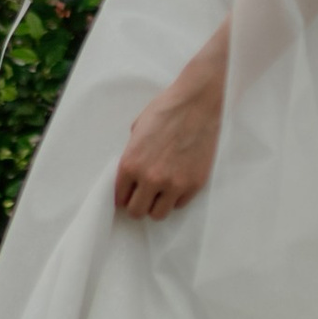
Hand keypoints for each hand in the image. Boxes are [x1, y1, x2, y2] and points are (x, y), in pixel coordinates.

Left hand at [115, 49, 223, 219]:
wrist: (197, 103)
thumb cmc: (166, 110)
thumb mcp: (137, 129)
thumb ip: (132, 153)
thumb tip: (132, 170)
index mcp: (131, 164)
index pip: (119, 198)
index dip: (124, 196)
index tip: (129, 194)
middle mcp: (150, 178)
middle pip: (137, 211)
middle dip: (138, 204)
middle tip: (143, 196)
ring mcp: (173, 184)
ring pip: (158, 214)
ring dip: (156, 205)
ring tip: (160, 194)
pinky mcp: (193, 185)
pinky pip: (179, 204)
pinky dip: (176, 198)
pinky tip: (177, 184)